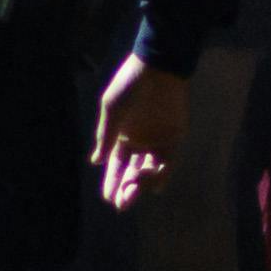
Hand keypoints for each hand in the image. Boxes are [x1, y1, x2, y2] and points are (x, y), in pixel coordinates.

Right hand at [93, 53, 191, 209]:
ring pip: (150, 169)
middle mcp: (140, 142)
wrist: (158, 67)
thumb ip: (106, 137)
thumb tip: (95, 162)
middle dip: (127, 189)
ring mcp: (158, 140)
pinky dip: (163, 174)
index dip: (112, 182)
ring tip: (133, 191)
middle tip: (122, 204)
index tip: (108, 198)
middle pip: (133, 172)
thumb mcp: (112, 110)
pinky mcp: (175, 136)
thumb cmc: (130, 86)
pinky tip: (155, 186)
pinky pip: (169, 160)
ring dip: (142, 183)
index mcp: (122, 137)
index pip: (116, 166)